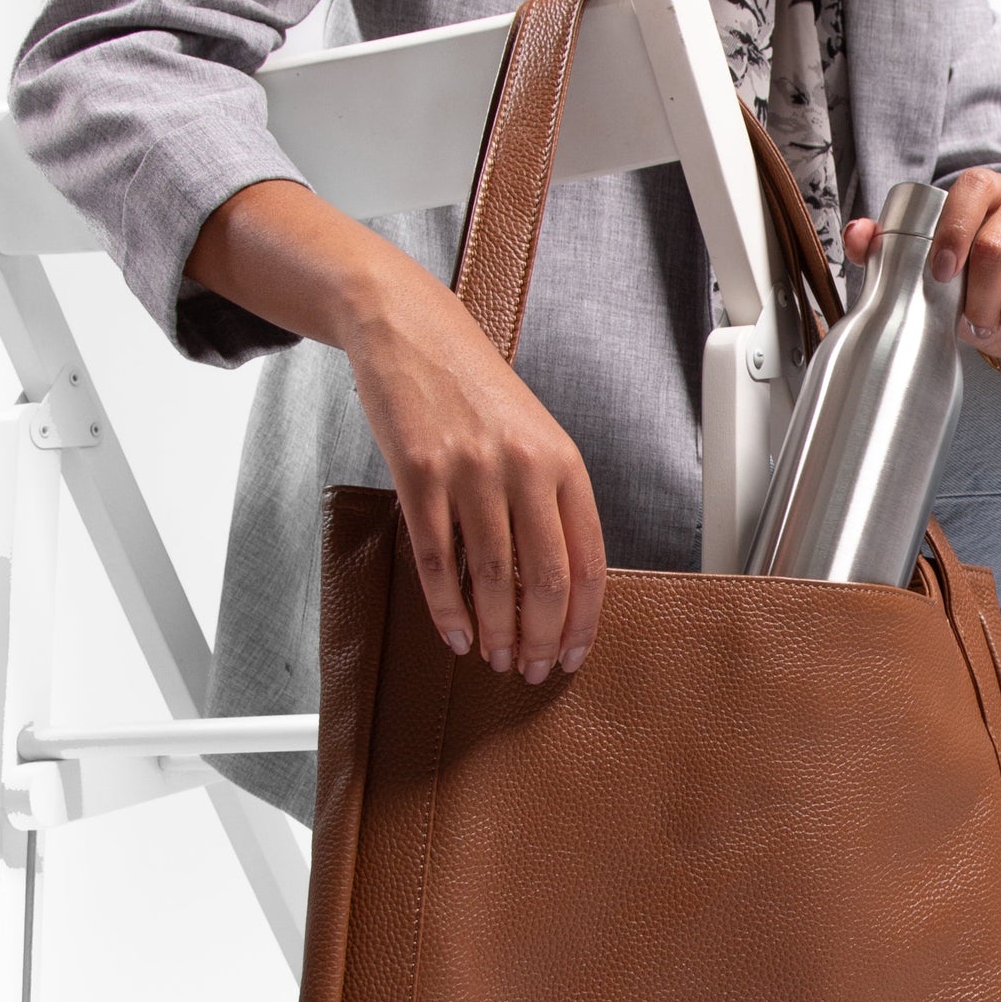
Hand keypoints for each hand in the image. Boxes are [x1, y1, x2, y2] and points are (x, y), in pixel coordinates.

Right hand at [345, 272, 606, 681]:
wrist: (412, 332)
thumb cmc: (475, 391)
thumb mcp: (535, 438)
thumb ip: (552, 502)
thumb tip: (559, 586)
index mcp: (564, 463)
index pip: (589, 561)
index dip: (584, 620)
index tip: (576, 653)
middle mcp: (525, 468)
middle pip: (547, 580)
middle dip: (543, 638)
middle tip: (534, 669)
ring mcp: (471, 471)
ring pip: (493, 579)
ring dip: (497, 632)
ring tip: (496, 658)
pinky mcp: (419, 475)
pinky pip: (437, 560)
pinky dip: (447, 608)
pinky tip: (455, 633)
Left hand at [842, 168, 1000, 369]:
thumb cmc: (974, 287)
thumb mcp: (929, 269)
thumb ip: (887, 247)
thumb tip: (858, 234)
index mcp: (989, 192)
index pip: (973, 191)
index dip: (953, 232)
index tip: (940, 273)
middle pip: (995, 246)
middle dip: (973, 296)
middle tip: (966, 319)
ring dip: (997, 315)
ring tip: (989, 325)